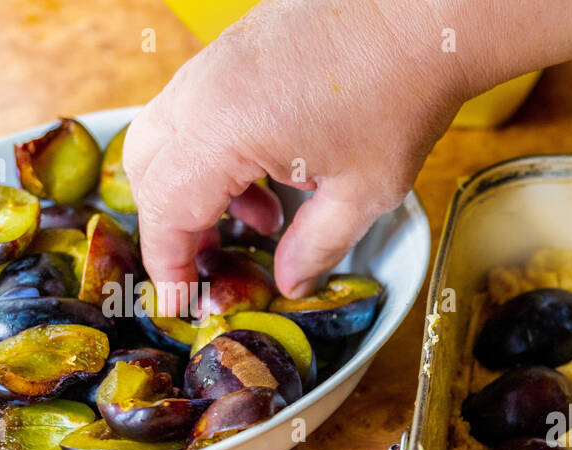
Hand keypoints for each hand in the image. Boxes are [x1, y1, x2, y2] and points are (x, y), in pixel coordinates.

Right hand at [123, 0, 470, 308]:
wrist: (422, 15)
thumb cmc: (399, 97)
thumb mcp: (362, 194)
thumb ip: (316, 246)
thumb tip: (289, 282)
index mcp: (223, 130)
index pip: (167, 209)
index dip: (170, 263)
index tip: (180, 301)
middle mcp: (202, 90)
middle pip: (149, 170)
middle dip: (175, 225)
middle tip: (216, 264)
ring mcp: (214, 62)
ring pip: (167, 134)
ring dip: (199, 187)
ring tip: (265, 218)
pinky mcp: (234, 47)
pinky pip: (196, 107)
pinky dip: (215, 150)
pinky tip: (276, 171)